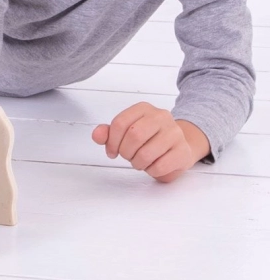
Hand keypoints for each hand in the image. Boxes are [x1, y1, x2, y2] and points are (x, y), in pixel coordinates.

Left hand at [91, 102, 209, 182]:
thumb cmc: (148, 139)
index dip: (111, 142)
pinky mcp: (183, 151)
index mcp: (143, 108)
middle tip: (127, 157)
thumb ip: (108, 133)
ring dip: (138, 163)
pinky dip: (151, 171)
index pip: (120, 123)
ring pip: (146, 153)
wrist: (178, 145)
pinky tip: (153, 166)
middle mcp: (161, 116)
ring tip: (139, 162)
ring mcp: (175, 133)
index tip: (111, 152)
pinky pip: (160, 166)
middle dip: (125, 152)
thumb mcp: (126, 132)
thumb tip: (96, 135)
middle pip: (134, 135)